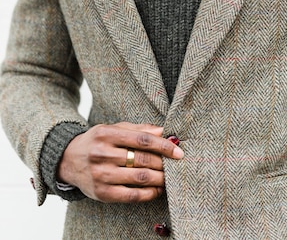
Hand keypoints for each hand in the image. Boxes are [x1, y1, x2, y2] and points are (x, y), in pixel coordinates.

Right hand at [57, 122, 182, 202]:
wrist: (68, 160)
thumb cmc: (97, 141)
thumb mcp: (113, 129)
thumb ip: (139, 130)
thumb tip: (164, 131)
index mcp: (107, 134)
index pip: (142, 140)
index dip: (163, 145)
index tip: (178, 150)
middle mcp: (103, 154)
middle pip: (142, 159)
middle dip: (163, 163)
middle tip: (176, 164)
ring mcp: (102, 175)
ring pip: (139, 178)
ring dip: (160, 178)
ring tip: (170, 176)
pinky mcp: (102, 193)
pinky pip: (131, 196)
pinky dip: (149, 193)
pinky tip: (157, 189)